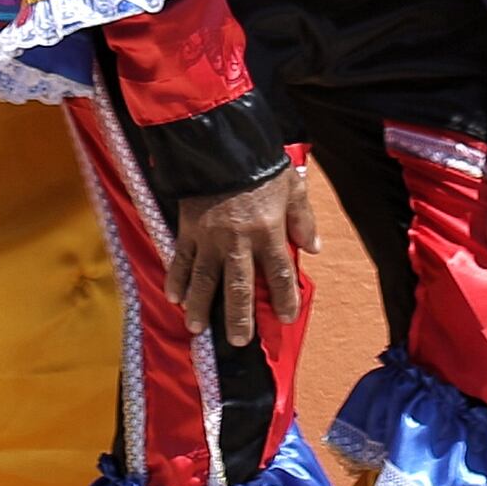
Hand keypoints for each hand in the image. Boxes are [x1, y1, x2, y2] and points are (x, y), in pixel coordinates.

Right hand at [171, 163, 320, 346]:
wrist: (220, 144)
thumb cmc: (260, 165)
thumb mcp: (292, 186)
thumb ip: (302, 219)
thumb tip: (313, 248)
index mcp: (268, 231)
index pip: (280, 273)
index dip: (285, 298)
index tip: (287, 317)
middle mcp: (238, 241)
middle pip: (239, 287)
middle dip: (239, 317)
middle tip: (239, 341)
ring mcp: (209, 237)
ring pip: (204, 280)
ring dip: (201, 306)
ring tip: (197, 328)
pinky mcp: (188, 229)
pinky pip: (180, 259)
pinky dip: (175, 279)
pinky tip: (173, 297)